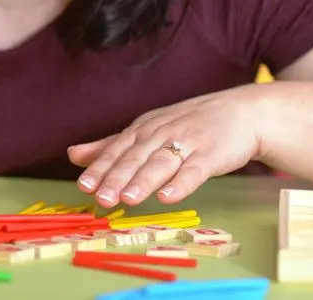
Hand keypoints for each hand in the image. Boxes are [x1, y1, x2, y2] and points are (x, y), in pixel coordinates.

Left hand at [67, 85, 264, 207]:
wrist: (240, 113)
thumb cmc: (188, 125)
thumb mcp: (146, 130)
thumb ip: (110, 145)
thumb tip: (72, 154)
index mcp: (143, 130)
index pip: (117, 150)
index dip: (100, 168)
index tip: (83, 186)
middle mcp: (161, 134)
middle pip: (135, 158)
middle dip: (116, 177)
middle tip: (100, 197)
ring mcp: (187, 143)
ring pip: (161, 163)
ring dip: (143, 181)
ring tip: (127, 199)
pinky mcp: (211, 155)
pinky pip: (194, 170)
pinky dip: (181, 184)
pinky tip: (168, 197)